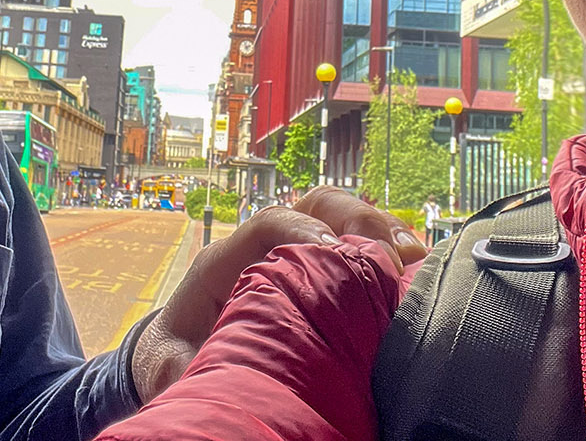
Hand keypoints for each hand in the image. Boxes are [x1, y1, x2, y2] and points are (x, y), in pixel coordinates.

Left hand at [129, 187, 426, 402]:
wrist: (178, 359)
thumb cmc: (173, 359)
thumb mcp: (169, 366)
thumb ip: (181, 368)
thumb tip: (196, 379)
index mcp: (223, 262)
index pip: (266, 223)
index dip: (301, 231)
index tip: (334, 253)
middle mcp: (263, 247)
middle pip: (315, 205)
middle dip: (356, 218)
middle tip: (394, 251)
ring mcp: (294, 255)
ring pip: (342, 219)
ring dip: (381, 230)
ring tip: (417, 256)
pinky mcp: (318, 275)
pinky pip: (356, 248)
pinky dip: (385, 253)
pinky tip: (416, 273)